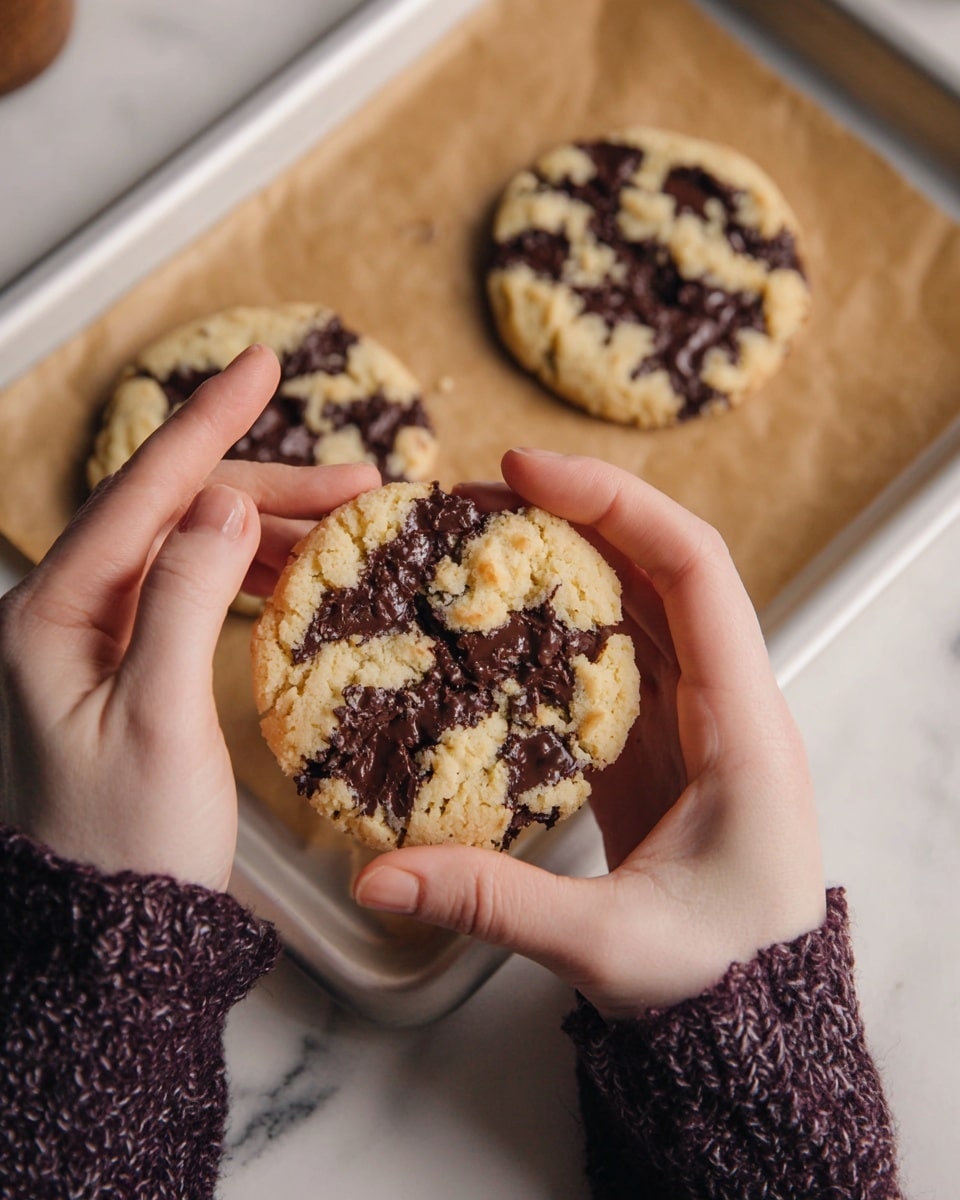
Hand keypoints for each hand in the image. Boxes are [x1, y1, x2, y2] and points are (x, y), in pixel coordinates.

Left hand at [0, 346, 378, 890]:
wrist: (116, 932)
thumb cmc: (129, 842)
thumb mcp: (160, 719)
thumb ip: (184, 598)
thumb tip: (225, 503)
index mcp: (50, 616)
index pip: (142, 492)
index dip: (209, 423)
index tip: (262, 366)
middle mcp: (64, 614)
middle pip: (172, 513)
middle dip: (266, 487)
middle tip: (359, 482)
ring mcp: (95, 638)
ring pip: (188, 548)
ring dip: (266, 530)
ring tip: (345, 528)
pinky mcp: (127, 664)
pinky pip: (191, 590)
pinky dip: (247, 573)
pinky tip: (295, 574)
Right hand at [354, 449, 824, 1017]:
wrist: (755, 1023)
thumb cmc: (719, 980)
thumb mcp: (608, 944)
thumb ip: (494, 902)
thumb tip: (380, 877)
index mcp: (743, 727)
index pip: (694, 570)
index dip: (617, 503)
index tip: (528, 470)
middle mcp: (724, 705)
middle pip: (657, 568)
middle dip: (572, 516)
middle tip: (474, 500)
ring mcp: (690, 723)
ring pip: (633, 607)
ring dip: (564, 563)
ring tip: (477, 542)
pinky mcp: (655, 747)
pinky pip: (609, 660)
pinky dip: (556, 627)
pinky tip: (495, 623)